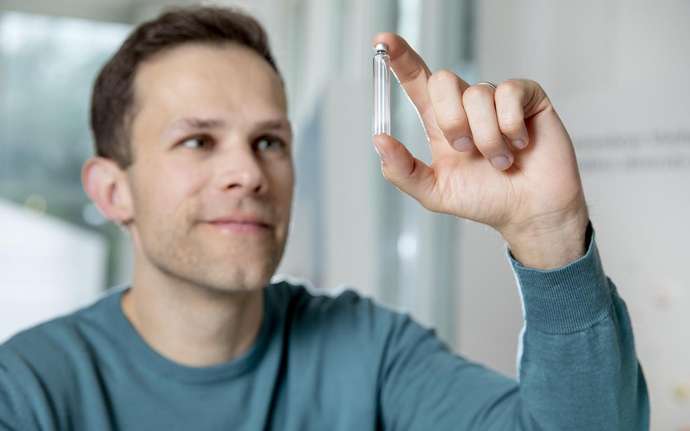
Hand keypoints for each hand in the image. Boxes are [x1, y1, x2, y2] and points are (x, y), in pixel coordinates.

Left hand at [371, 33, 589, 268]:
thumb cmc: (485, 200)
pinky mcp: (528, 97)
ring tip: (500, 160)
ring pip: (477, 94)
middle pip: (443, 80)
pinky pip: (509, 93)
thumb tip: (379, 139)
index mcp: (441, 122)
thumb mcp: (435, 193)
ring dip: (486, 137)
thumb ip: (402, 171)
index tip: (383, 42)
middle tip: (466, 150)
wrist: (531, 211)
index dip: (400, 58)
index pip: (417, 80)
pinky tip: (520, 144)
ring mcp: (497, 100)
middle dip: (451, 119)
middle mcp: (467, 105)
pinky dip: (510, 126)